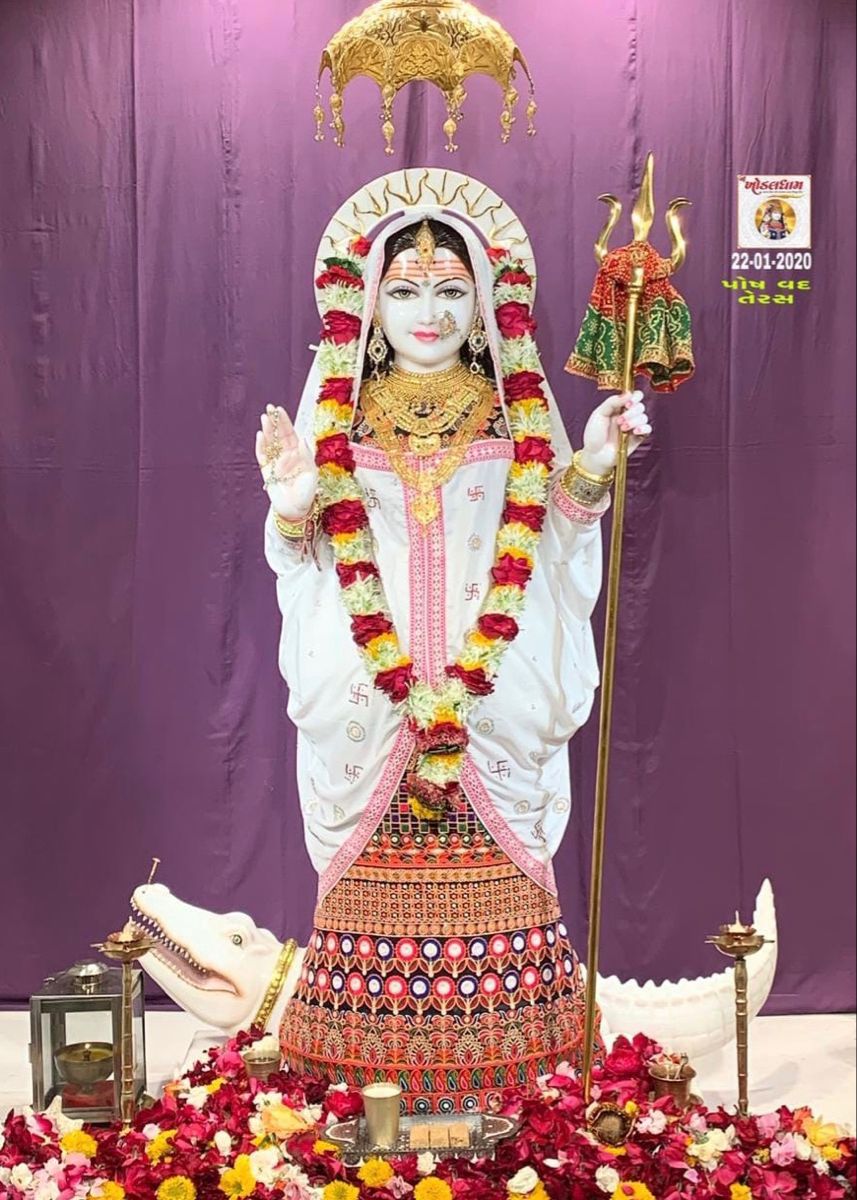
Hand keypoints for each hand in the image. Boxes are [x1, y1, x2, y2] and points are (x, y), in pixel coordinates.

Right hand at [254, 405, 317, 519]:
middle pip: (279, 435)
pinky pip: (262, 455)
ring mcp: (276, 462)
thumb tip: (302, 439)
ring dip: (267, 430)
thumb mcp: (311, 473)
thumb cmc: (307, 493)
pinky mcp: (266, 471)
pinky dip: (261, 445)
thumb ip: (306, 456)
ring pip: (270, 443)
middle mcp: (286, 455)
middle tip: (269, 409)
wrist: (296, 510)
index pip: (291, 434)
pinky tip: (261, 435)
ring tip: (264, 418)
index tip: (280, 410)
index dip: (285, 422)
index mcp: (299, 454)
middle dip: (274, 422)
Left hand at [577, 389, 651, 475]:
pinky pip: (648, 429)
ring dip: (634, 421)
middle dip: (631, 412)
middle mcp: (627, 415)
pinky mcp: (638, 438)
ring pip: (644, 417)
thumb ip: (612, 402)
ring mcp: (633, 426)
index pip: (634, 396)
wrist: (595, 455)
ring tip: (623, 429)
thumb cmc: (594, 435)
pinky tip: (635, 431)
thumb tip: (628, 393)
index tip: (627, 404)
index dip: (634, 397)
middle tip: (620, 421)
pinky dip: (644, 428)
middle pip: (640, 406)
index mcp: (618, 407)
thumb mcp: (599, 414)